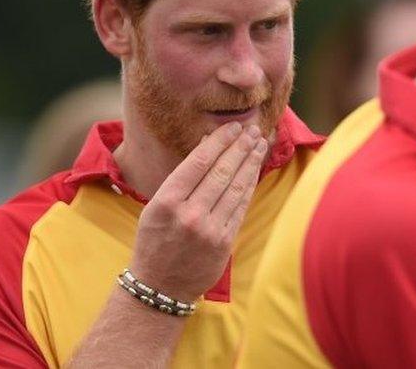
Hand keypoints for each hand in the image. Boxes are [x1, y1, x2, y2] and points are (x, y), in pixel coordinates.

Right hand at [128, 122, 266, 299]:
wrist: (160, 287)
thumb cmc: (156, 241)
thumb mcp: (156, 207)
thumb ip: (182, 179)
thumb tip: (208, 145)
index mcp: (166, 202)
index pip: (198, 162)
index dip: (220, 141)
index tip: (233, 127)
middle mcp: (188, 214)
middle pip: (221, 172)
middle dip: (240, 148)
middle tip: (253, 130)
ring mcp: (209, 230)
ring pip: (235, 188)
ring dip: (250, 163)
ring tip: (260, 144)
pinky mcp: (224, 243)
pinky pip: (240, 208)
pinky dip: (249, 186)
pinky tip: (255, 170)